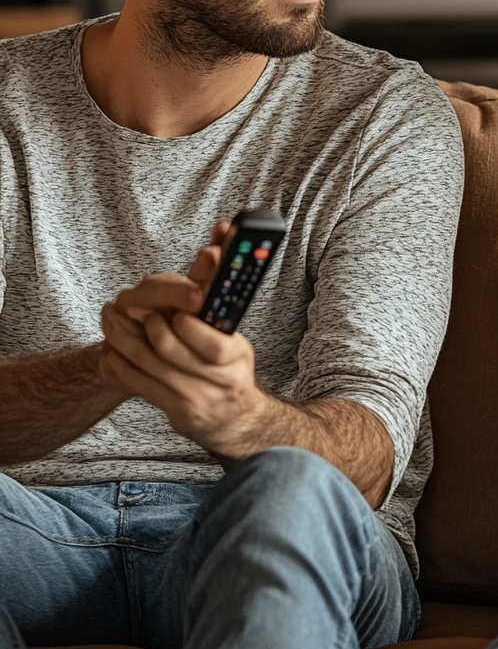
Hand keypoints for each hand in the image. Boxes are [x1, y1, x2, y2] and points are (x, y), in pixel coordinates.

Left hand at [100, 222, 272, 456]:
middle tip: (124, 307)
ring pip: (148, 364)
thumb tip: (223, 229)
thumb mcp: (233, 330)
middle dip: (142, 325)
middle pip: (170, 349)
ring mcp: (198, 399)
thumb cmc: (230, 366)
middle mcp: (221, 379)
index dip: (185, 325)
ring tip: (109, 322)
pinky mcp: (178, 413)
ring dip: (122, 339)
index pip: (212, 342)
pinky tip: (111, 351)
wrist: (235, 419)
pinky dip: (121, 365)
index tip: (169, 308)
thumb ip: (221, 284)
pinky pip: (140, 385)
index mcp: (237, 353)